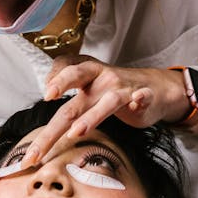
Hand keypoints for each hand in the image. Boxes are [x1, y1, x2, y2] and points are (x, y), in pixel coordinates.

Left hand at [20, 55, 190, 168]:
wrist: (154, 88)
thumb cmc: (113, 91)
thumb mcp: (88, 87)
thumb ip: (65, 95)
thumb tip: (43, 108)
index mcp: (86, 72)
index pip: (66, 66)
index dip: (55, 76)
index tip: (46, 94)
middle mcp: (101, 76)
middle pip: (78, 78)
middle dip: (61, 87)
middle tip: (47, 96)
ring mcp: (122, 87)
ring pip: (106, 100)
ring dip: (92, 116)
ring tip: (76, 131)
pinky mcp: (143, 97)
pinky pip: (141, 98)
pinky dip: (139, 99)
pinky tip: (137, 102)